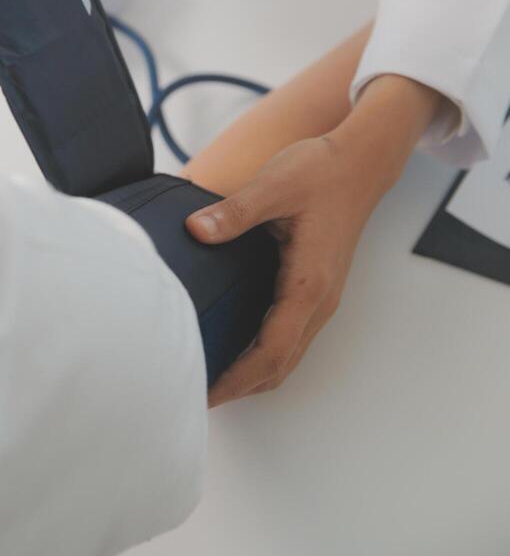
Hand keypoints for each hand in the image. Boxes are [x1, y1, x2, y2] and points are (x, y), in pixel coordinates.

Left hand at [186, 74, 441, 406]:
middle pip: (280, 366)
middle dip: (240, 388)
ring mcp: (323, 297)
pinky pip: (291, 336)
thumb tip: (195, 231)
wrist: (361, 162)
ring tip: (210, 376)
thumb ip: (234, 212)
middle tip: (194, 392)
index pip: (271, 352)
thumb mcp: (273, 185)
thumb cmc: (321, 171)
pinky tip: (235, 343)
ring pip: (288, 356)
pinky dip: (264, 353)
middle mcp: (320, 299)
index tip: (202, 393)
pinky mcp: (318, 288)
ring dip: (253, 375)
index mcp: (308, 283)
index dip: (236, 379)